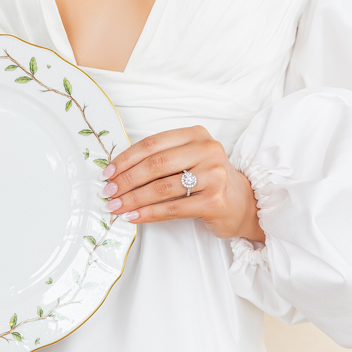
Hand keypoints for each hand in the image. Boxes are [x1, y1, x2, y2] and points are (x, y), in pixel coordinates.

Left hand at [101, 126, 264, 241]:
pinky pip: (173, 208)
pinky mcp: (214, 201)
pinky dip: (149, 213)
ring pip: (162, 188)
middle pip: (155, 164)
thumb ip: (161, 160)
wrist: (243, 203)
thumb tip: (118, 173)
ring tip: (116, 207)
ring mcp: (213, 176)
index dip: (126, 158)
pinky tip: (134, 217)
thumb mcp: (189, 160)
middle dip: (126, 180)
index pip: (153, 144)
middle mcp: (207, 150)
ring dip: (133, 199)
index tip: (108, 173)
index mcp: (196, 135)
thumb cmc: (208, 181)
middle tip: (108, 192)